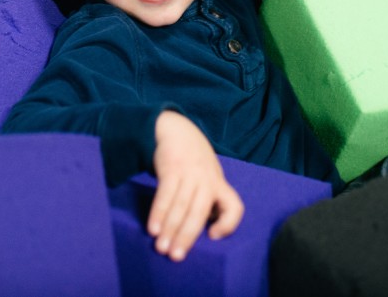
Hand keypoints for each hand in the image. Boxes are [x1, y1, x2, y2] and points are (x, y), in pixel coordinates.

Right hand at [147, 110, 243, 261]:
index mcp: (219, 185)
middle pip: (199, 212)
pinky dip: (158, 212)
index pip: (234, 206)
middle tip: (176, 256)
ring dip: (169, 229)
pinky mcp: (172, 168)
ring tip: (161, 247)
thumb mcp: (208, 177)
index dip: (228, 224)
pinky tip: (153, 228)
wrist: (177, 130)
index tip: (212, 236)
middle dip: (187, 237)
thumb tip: (207, 229)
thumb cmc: (194, 162)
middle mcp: (208, 180)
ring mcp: (190, 174)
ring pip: (181, 206)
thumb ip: (209, 200)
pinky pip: (165, 194)